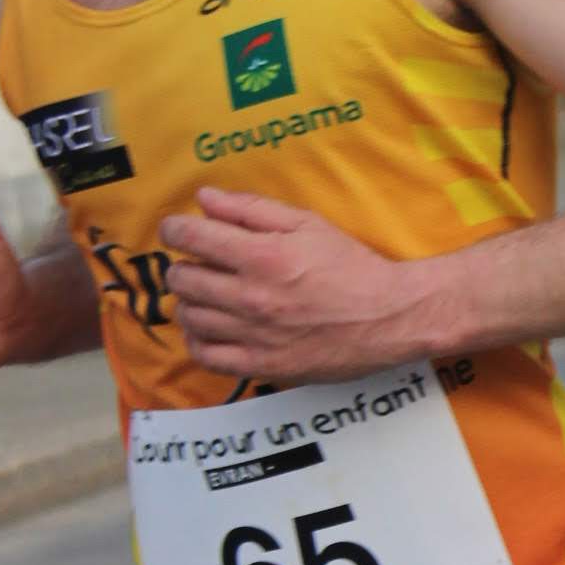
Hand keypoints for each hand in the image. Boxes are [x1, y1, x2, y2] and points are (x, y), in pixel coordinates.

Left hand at [162, 188, 421, 381]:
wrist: (390, 318)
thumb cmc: (351, 266)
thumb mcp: (307, 224)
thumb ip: (252, 209)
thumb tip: (204, 199)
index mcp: (262, 255)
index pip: (190, 238)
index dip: (174, 230)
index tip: (178, 231)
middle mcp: (251, 297)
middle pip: (182, 279)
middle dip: (183, 265)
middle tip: (200, 264)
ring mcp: (254, 335)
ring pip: (190, 317)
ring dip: (190, 301)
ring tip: (208, 295)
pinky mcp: (262, 365)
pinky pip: (206, 356)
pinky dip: (198, 340)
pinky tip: (210, 328)